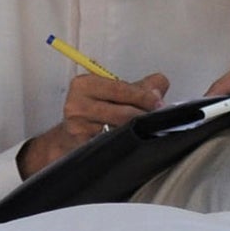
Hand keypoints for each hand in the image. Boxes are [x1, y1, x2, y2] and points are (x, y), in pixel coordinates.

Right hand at [18, 70, 169, 176]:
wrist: (70, 139)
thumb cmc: (95, 114)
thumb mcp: (115, 94)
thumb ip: (140, 87)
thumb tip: (158, 87)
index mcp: (85, 84)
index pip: (121, 89)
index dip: (144, 96)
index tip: (159, 104)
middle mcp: (77, 103)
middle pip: (122, 112)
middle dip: (144, 116)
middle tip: (157, 121)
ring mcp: (77, 126)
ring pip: (119, 130)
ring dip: (137, 131)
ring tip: (146, 131)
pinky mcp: (80, 145)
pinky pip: (110, 145)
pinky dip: (125, 144)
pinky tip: (131, 143)